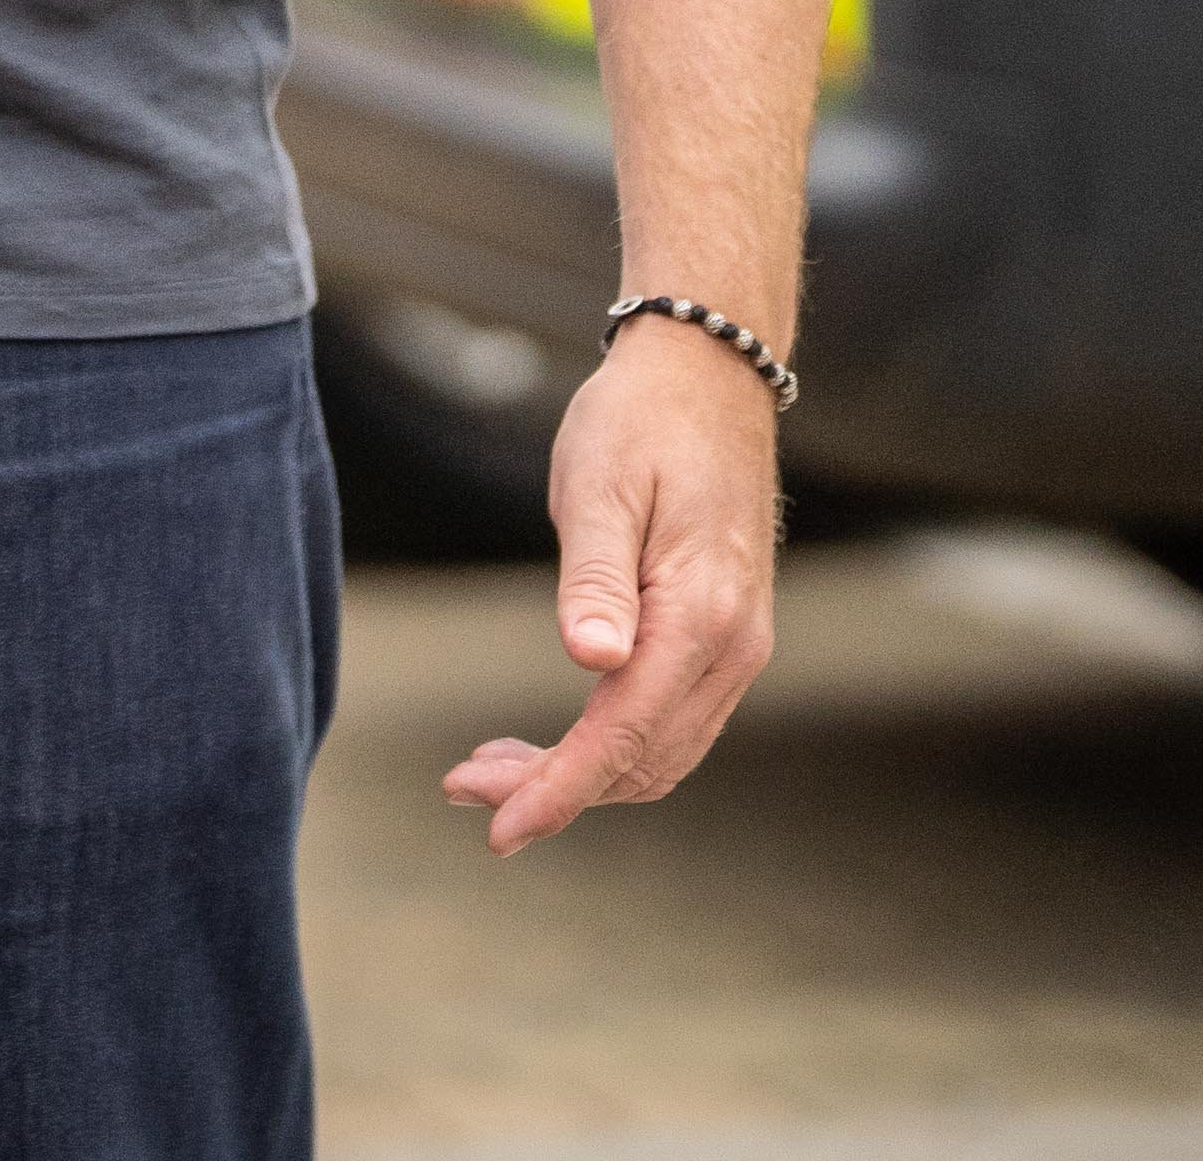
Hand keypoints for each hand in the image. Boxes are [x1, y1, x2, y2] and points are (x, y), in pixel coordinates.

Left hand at [439, 318, 783, 852]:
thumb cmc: (640, 422)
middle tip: (464, 786)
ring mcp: (739, 646)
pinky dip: (611, 744)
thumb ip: (596, 579)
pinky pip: (672, 721)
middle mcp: (734, 647)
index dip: (558, 790)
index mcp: (701, 617)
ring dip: (582, 773)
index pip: (622, 735)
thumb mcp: (600, 487)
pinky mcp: (727, 637)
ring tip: (493, 766)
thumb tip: (592, 662)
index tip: (496, 828)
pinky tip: (555, 736)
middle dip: (555, 789)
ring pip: (660, 751)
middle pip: (642, 760)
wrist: (708, 374)